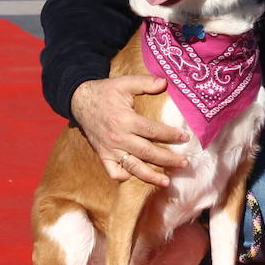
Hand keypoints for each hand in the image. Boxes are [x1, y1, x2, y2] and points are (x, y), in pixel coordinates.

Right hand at [70, 76, 188, 185]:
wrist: (79, 101)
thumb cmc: (105, 91)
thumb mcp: (124, 82)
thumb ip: (145, 82)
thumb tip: (165, 82)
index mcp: (125, 120)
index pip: (153, 131)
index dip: (171, 135)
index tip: (185, 137)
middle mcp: (118, 138)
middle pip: (147, 153)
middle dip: (168, 160)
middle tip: (185, 163)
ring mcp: (109, 149)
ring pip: (133, 167)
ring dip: (151, 176)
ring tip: (167, 182)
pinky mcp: (102, 155)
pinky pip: (114, 172)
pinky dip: (125, 176)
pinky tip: (138, 176)